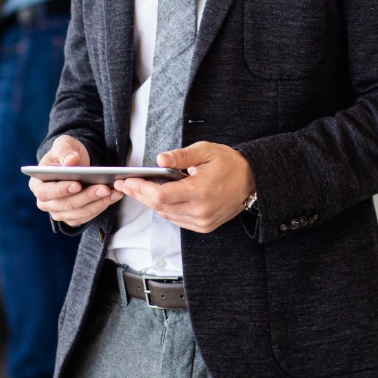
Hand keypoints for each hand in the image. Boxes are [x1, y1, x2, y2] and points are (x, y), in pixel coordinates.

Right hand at [29, 136, 123, 226]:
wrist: (74, 162)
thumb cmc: (66, 153)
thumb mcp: (64, 144)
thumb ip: (65, 151)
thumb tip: (70, 162)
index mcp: (37, 184)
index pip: (45, 192)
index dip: (60, 190)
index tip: (77, 184)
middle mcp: (45, 202)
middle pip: (65, 205)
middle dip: (87, 197)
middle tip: (104, 188)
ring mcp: (58, 212)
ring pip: (79, 213)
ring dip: (98, 203)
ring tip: (114, 192)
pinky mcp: (72, 218)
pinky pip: (86, 217)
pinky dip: (101, 207)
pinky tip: (113, 197)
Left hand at [115, 142, 253, 233]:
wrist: (253, 181)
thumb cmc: (229, 163)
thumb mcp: (205, 151)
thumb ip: (181, 157)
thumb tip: (160, 160)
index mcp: (199, 191)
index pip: (161, 195)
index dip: (141, 189)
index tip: (129, 180)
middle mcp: (200, 210)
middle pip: (160, 206)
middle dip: (140, 194)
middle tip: (125, 185)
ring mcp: (202, 221)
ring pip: (166, 214)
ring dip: (151, 203)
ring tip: (137, 190)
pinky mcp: (204, 226)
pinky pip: (177, 219)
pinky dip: (165, 209)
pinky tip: (158, 198)